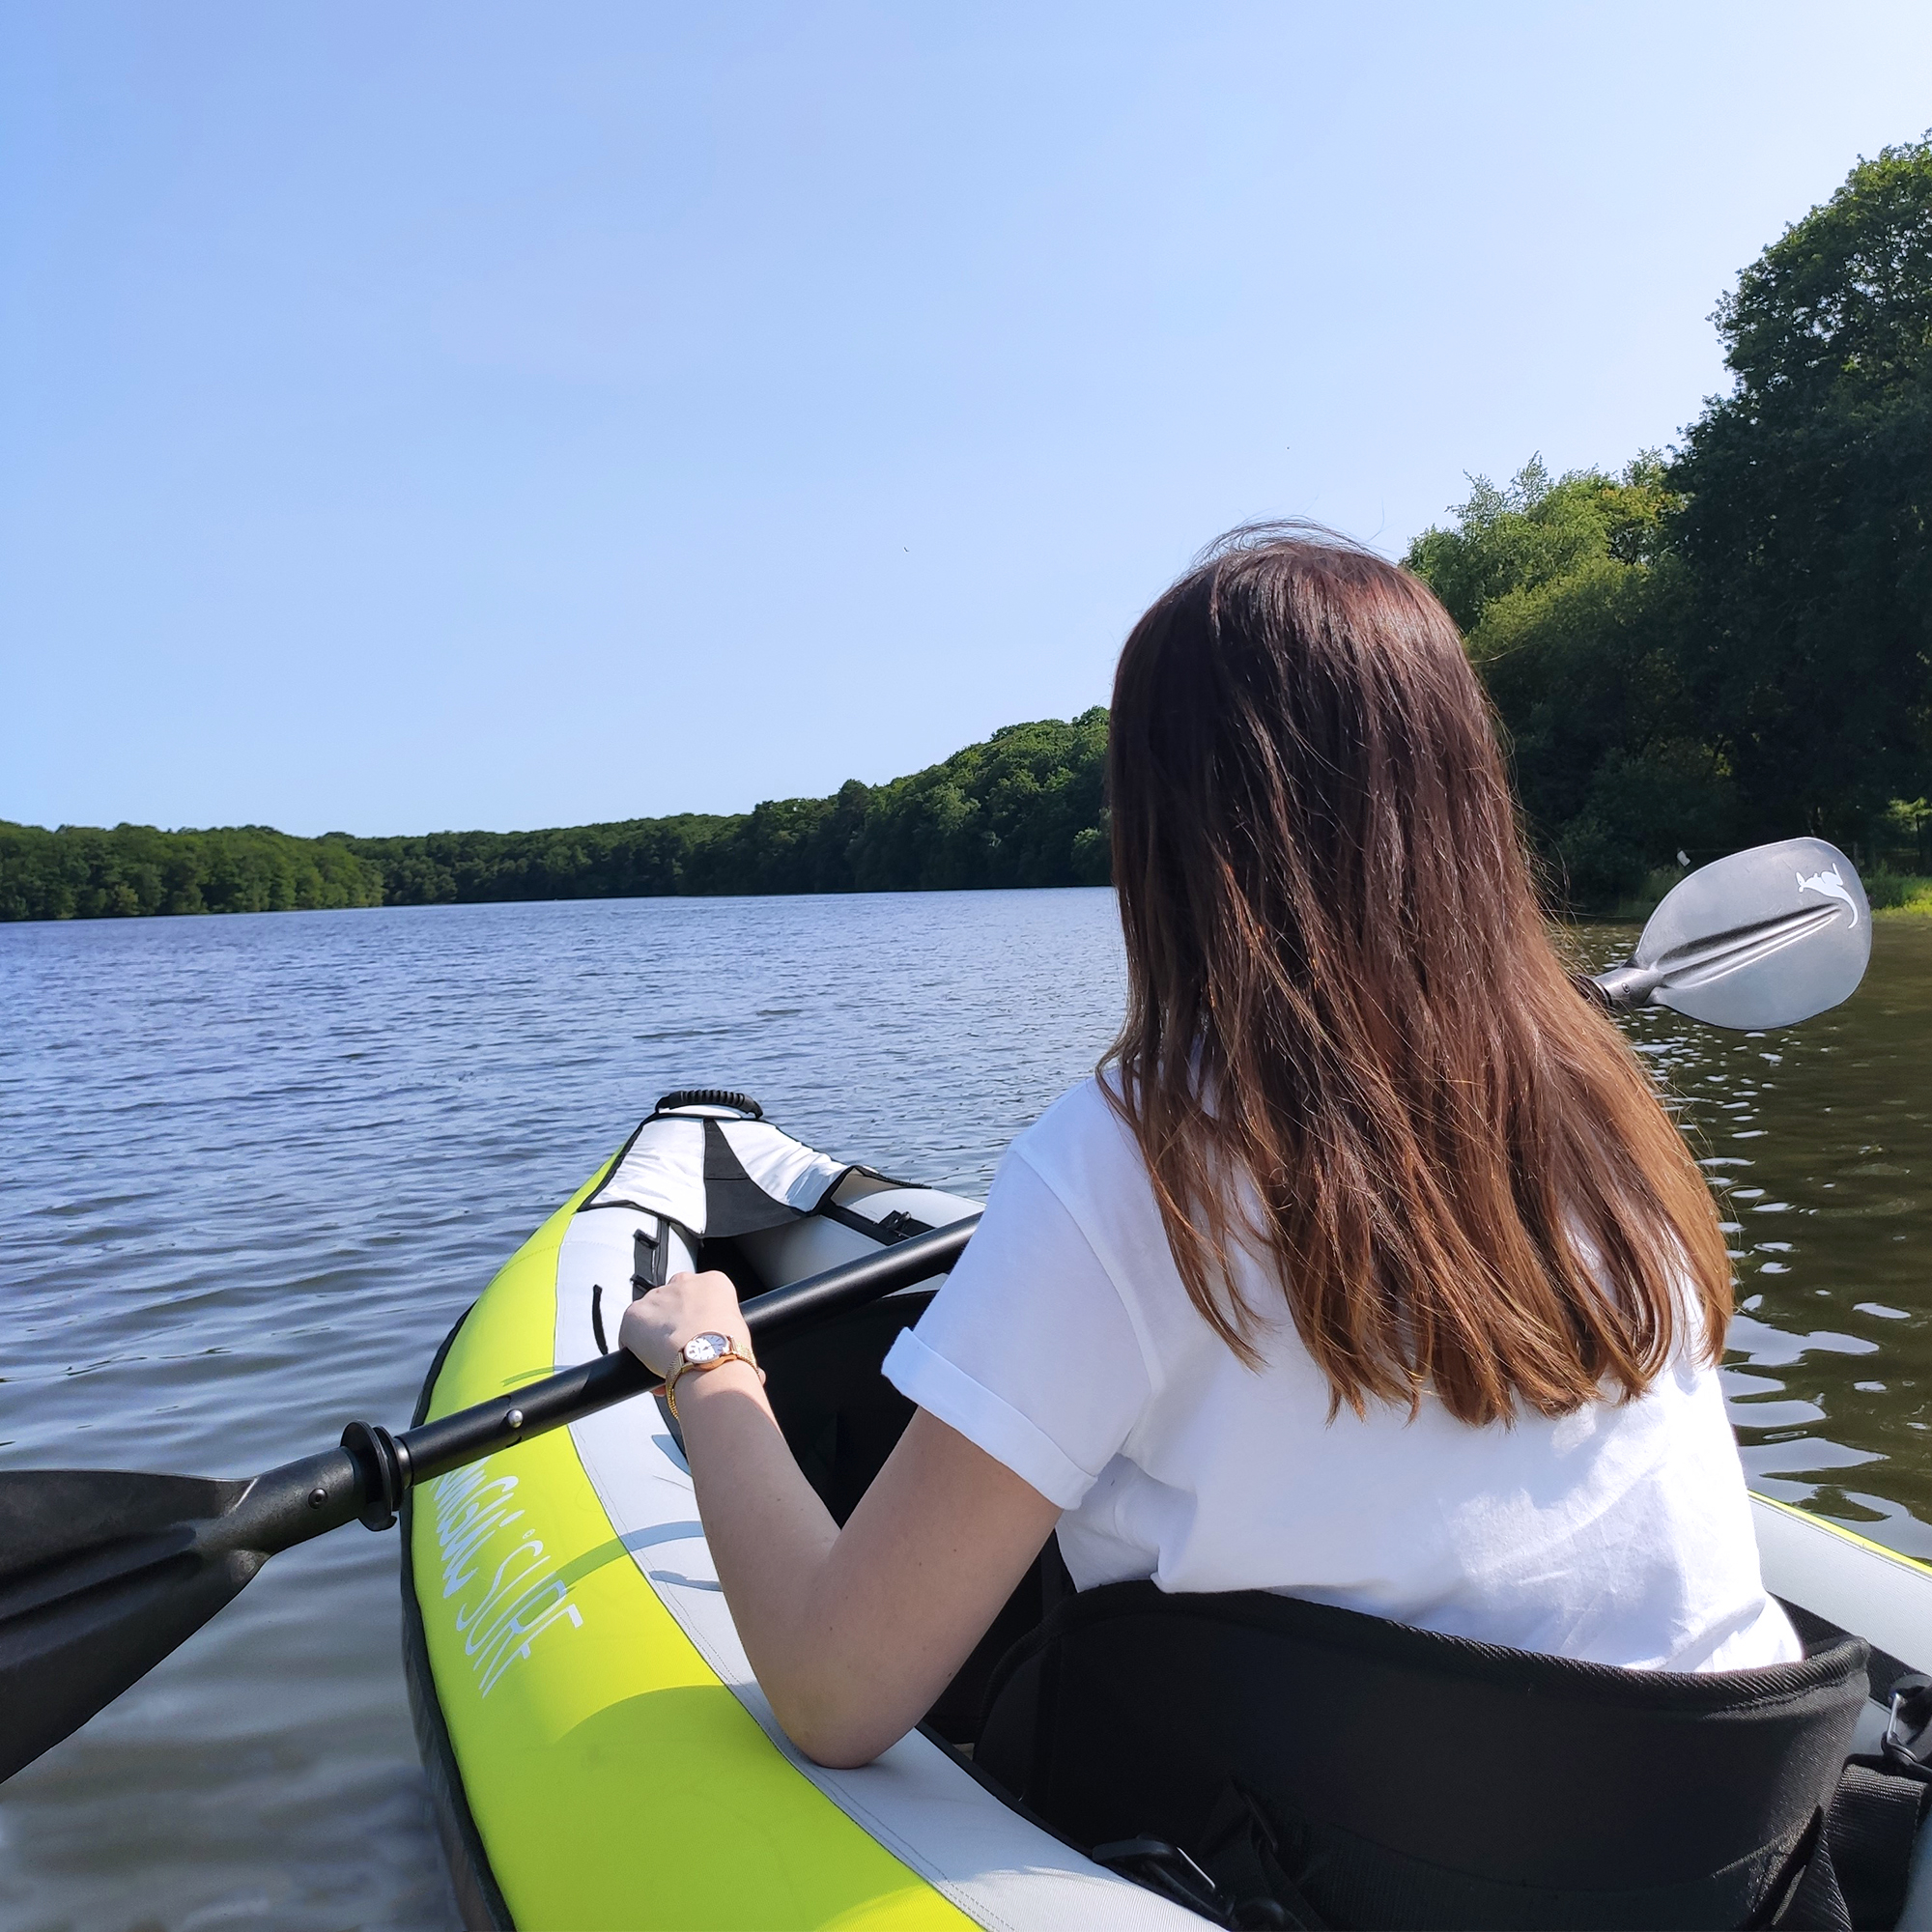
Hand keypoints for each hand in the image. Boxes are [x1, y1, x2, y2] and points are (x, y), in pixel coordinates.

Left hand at [618, 1269, 750, 1378]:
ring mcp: (656, 1296)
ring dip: (656, 1338)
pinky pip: (629, 1334)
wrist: (709, 1356)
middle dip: (675, 1324)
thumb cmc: (731, 1349)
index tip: (701, 1340)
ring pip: (651, 1318)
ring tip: (666, 1365)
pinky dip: (635, 1352)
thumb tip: (756, 1375)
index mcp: (714, 1282)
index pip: (700, 1296)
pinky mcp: (634, 1314)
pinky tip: (648, 1369)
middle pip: (674, 1301)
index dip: (698, 1321)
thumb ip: (737, 1344)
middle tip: (682, 1351)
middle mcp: (683, 1281)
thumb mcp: (743, 1336)